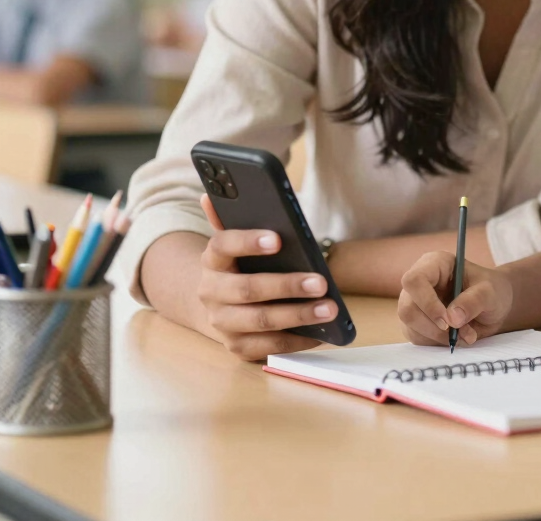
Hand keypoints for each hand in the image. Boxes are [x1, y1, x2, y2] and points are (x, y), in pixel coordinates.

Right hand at [197, 193, 338, 360]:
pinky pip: (268, 347)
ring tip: (330, 308)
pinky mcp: (236, 346)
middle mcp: (211, 292)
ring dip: (298, 316)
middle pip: (248, 289)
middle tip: (321, 282)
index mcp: (212, 259)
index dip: (248, 241)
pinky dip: (296, 340)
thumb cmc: (239, 262)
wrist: (217, 302)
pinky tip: (321, 331)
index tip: (277, 238)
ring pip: (260, 321)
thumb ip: (230, 217)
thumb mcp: (235, 239)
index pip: (223, 244)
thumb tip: (209, 195)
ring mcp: (222, 323)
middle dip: (287, 286)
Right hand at [398, 251, 512, 347]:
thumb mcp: (490, 292)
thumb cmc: (491, 290)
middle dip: (433, 327)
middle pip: (407, 308)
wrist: (493, 306)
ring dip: (439, 338)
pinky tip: (457, 337)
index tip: (446, 322)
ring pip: (411, 326)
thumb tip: (452, 318)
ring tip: (466, 334)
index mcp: (434, 264)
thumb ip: (473, 301)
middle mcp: (420, 282)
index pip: (414, 280)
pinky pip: (418, 338)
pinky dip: (438, 343)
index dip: (426, 302)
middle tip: (458, 333)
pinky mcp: (417, 323)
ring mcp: (415, 303)